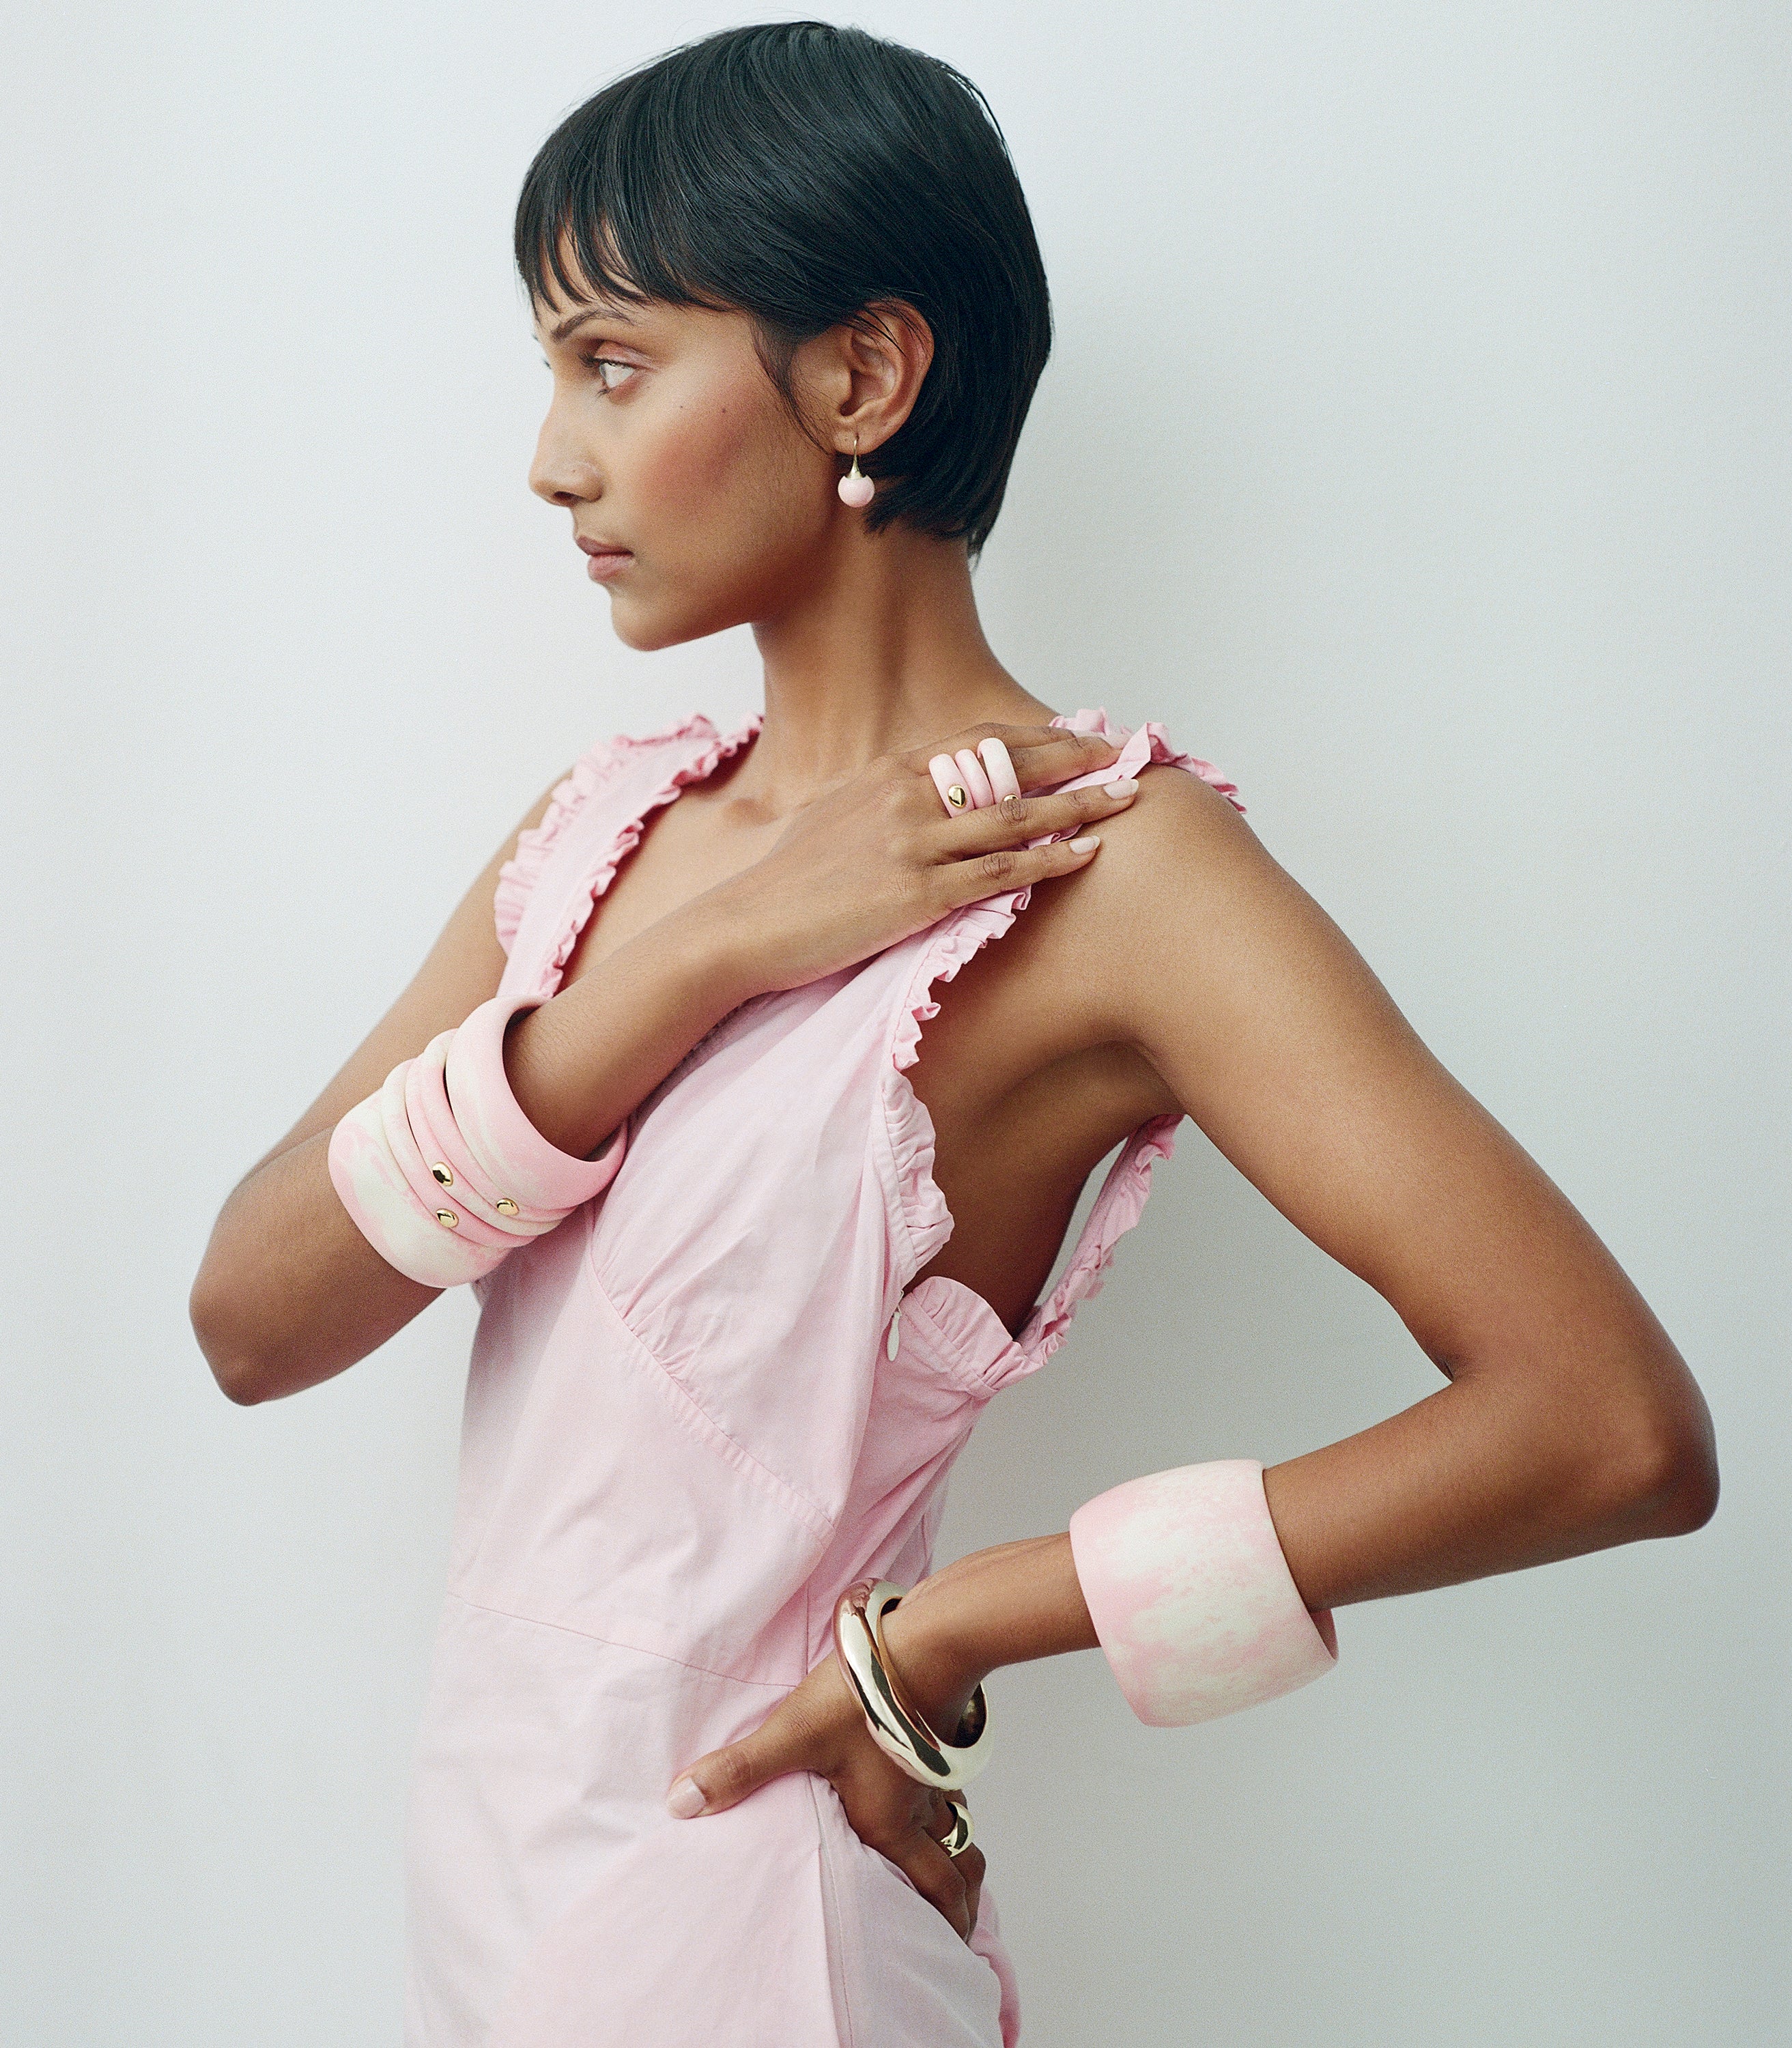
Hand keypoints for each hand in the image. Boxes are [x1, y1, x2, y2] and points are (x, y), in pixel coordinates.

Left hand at [663, 1624, 989, 1942]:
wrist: (923, 1642)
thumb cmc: (861, 1697)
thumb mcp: (792, 1734)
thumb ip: (739, 1770)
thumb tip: (682, 1803)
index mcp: (891, 1824)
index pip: (934, 1886)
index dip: (948, 1919)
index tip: (951, 1943)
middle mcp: (922, 1807)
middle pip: (959, 1863)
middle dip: (963, 1896)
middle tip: (962, 1920)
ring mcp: (937, 1771)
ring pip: (958, 1823)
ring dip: (957, 1849)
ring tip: (954, 1865)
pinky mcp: (941, 1737)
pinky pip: (952, 1785)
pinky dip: (951, 1802)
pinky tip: (933, 1790)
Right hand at [707, 722, 1138, 994]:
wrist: (744, 926)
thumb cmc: (785, 882)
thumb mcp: (832, 817)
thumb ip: (881, 800)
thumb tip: (911, 794)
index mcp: (888, 772)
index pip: (980, 740)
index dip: (1039, 736)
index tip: (1081, 736)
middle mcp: (905, 796)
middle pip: (1010, 766)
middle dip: (1075, 758)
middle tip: (1125, 755)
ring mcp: (912, 843)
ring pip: (1015, 816)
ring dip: (1079, 806)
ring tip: (1125, 799)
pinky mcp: (917, 894)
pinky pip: (1000, 871)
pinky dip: (1049, 860)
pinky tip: (1086, 856)